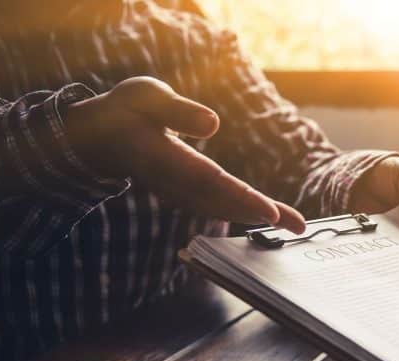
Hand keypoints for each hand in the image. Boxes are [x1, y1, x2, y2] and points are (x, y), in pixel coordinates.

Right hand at [65, 76, 304, 232]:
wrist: (101, 138)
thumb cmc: (128, 110)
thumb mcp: (145, 96)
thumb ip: (177, 110)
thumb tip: (212, 124)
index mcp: (162, 157)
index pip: (206, 180)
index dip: (238, 197)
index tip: (268, 212)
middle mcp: (173, 182)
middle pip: (222, 201)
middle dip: (259, 213)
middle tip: (297, 225)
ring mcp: (179, 193)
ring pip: (223, 208)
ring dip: (258, 217)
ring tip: (296, 225)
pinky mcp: (185, 194)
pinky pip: (219, 206)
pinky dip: (245, 213)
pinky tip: (272, 217)